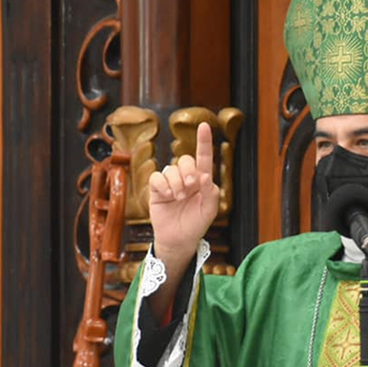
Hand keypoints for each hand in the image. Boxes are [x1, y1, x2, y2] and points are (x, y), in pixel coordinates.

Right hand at [148, 122, 219, 264]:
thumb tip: (205, 175)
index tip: (204, 126)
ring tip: (178, 197)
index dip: (204, 141)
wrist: (178, 240)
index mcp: (201, 181)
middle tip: (191, 186)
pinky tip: (167, 195)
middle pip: (186, 160)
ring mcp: (171, 183)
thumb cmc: (196, 224)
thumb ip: (211, 193)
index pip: (203, 157)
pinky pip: (157, 177)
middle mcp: (186, 178)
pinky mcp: (157, 189)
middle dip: (189, 170)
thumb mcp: (209, 210)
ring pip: (171, 168)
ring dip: (176, 182)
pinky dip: (163, 184)